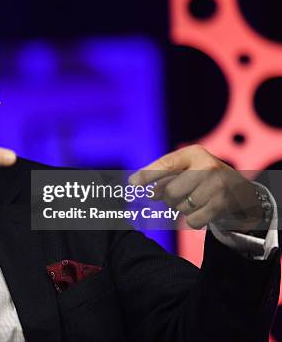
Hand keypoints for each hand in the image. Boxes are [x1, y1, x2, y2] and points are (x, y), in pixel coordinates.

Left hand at [129, 145, 261, 231]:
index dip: (147, 174)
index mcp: (194, 154)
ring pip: (180, 207)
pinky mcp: (221, 204)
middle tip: (177, 195)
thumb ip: (164, 175)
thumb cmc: (204, 177)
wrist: (241, 191)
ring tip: (194, 200)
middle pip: (170, 191)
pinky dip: (193, 219)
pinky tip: (202, 210)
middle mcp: (206, 166)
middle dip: (168, 198)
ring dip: (181, 208)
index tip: (132, 183)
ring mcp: (216, 186)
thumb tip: (140, 187)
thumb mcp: (187, 168)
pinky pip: (191, 220)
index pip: (166, 164)